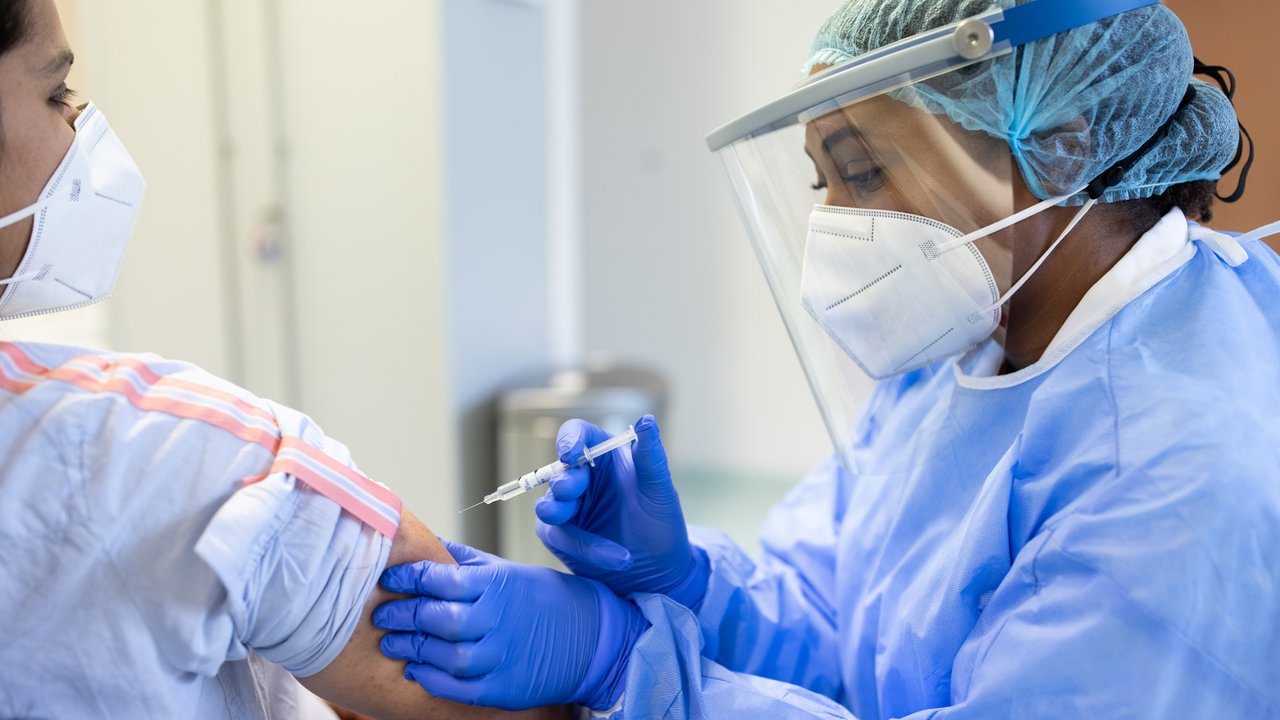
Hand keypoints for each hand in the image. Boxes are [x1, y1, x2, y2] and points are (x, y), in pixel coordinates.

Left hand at [374, 540, 645, 710]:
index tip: (388, 580)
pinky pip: (460, 686)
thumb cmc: (545, 599)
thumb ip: (465, 561)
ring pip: (446, 655)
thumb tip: (426, 542)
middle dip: (402, 616)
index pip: (440, 578)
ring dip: (413, 650)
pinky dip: (432, 679)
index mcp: (497, 584)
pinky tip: (417, 670)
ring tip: (392, 644)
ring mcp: (503, 655)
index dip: (407, 578)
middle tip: (380, 615)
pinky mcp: (505, 686)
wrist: (591, 637)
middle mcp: (499, 618)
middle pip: (438, 618)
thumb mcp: (508, 570)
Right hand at [535, 415, 708, 608]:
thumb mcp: (659, 489)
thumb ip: (651, 457)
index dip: (569, 440)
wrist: (659, 569)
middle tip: (569, 493)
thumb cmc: (661, 523)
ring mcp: (567, 507)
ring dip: (559, 513)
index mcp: (604, 455)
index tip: (570, 454)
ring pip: (548, 505)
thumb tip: (647, 420)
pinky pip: (560, 537)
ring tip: (576, 521)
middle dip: (564, 483)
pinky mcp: (560, 536)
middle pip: (558, 471)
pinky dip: (586, 548)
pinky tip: (618, 558)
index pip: (577, 434)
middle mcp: (581, 477)